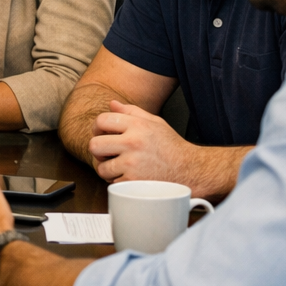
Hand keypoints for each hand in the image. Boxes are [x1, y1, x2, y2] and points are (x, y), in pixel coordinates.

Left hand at [89, 100, 241, 197]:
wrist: (191, 170)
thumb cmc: (171, 147)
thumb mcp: (155, 123)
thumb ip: (132, 112)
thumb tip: (112, 103)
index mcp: (137, 125)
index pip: (101, 120)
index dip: (97, 128)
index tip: (102, 135)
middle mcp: (133, 142)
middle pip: (94, 145)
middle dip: (98, 151)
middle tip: (107, 154)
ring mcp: (132, 163)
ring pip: (101, 167)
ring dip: (108, 170)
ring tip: (121, 167)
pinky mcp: (134, 182)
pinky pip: (113, 182)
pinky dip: (120, 182)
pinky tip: (131, 177)